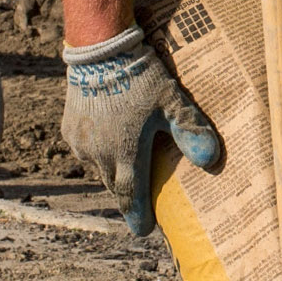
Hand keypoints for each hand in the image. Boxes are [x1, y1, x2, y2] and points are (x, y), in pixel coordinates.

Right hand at [61, 27, 222, 234]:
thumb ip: (190, 130)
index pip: (130, 196)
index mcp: (124, 153)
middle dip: (127, 195)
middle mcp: (98, 154)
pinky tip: (109, 139)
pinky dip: (98, 150)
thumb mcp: (170, 101)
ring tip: (126, 167)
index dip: (138, 216)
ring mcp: (81, 141)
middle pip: (114, 183)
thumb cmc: (139, 76)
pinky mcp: (70, 126)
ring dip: (112, 169)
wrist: (98, 49)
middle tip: (139, 203)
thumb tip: (211, 161)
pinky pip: (86, 147)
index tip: (144, 231)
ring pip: (98, 166)